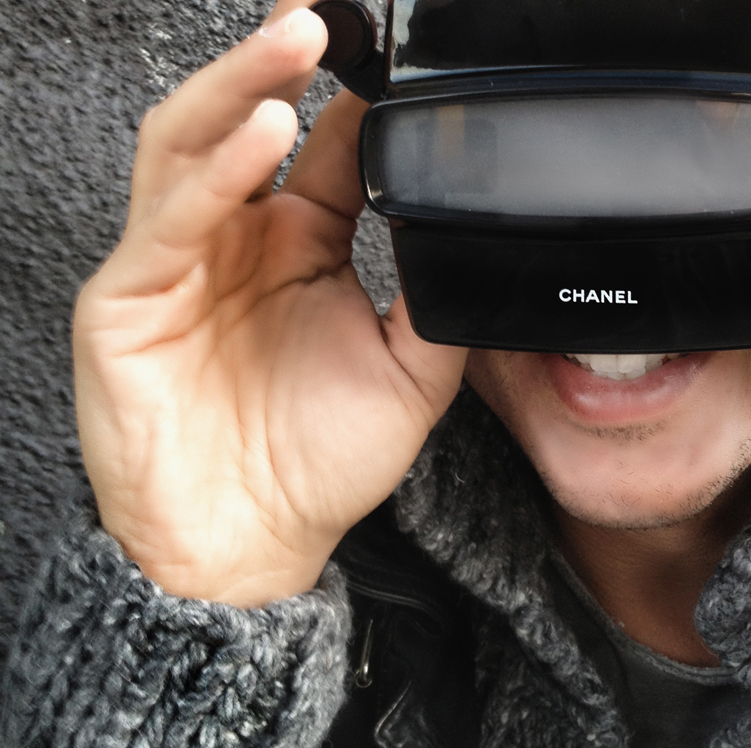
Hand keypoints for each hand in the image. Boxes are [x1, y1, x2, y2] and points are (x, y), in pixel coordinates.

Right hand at [74, 2, 466, 605]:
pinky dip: (216, 171)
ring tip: (300, 38)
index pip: (322, 150)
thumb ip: (431, 303)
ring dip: (244, 85)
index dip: (353, 95)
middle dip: (283, 57)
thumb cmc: (316, 466)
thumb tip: (470, 240)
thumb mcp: (408, 379)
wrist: (251, 541)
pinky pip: (173, 217)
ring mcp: (178, 262)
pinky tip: (262, 135)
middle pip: (248, 121)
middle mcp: (236, 244)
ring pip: (196, 144)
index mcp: (298, 252)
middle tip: (327, 7)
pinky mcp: (130, 296)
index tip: (393, 50)